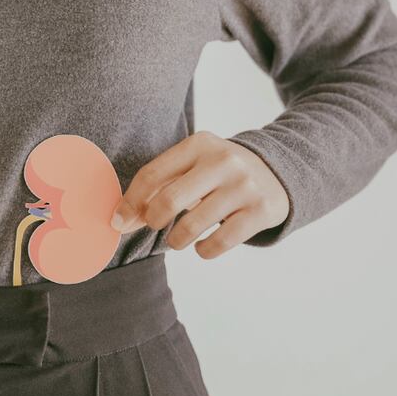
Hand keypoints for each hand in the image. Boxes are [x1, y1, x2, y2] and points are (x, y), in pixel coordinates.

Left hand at [112, 130, 289, 258]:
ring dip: (176, 241)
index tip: (118, 222)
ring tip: (177, 240)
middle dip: (153, 220)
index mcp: (199, 144)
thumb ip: (160, 185)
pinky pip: (220, 242)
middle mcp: (223, 161)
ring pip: (193, 226)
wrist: (278, 172)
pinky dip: (204, 251)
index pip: (152, 174)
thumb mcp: (194, 164)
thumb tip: (122, 220)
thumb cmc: (219, 173)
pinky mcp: (261, 211)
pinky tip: (202, 247)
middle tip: (155, 226)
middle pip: (169, 200)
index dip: (130, 202)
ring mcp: (244, 186)